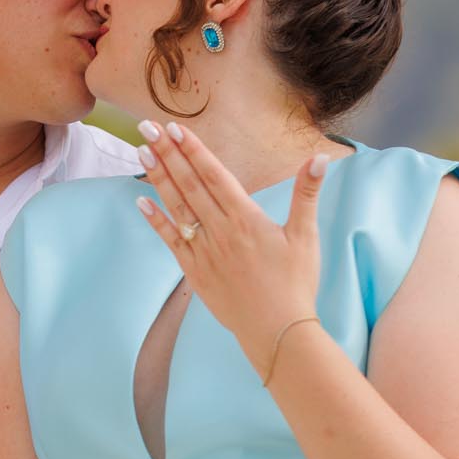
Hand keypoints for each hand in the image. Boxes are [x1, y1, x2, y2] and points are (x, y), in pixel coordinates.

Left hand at [134, 120, 326, 365]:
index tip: (175, 129)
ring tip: (141, 153)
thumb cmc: (296, 283)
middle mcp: (220, 230)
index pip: (215, 175)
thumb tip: (317, 158)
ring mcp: (204, 251)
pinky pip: (171, 241)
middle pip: (189, 185)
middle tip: (148, 127)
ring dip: (158, 179)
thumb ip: (307, 194)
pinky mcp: (195, 272)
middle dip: (168, 154)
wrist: (277, 331)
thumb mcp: (305, 236)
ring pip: (177, 208)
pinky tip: (141, 202)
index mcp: (246, 218)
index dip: (194, 150)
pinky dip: (156, 221)